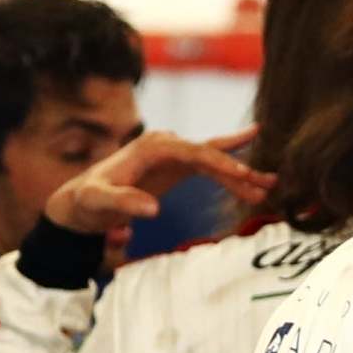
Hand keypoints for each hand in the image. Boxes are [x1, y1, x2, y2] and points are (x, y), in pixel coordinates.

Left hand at [44, 126, 271, 233]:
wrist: (81, 202)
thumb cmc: (87, 202)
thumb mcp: (99, 203)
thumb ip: (123, 203)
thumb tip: (153, 208)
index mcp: (150, 147)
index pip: (192, 151)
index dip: (219, 163)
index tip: (242, 177)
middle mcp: (165, 144)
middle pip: (209, 152)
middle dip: (240, 167)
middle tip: (268, 182)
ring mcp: (172, 154)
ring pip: (214, 160)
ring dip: (241, 173)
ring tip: (270, 186)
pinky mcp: (177, 167)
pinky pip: (210, 167)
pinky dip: (231, 172)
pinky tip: (253, 173)